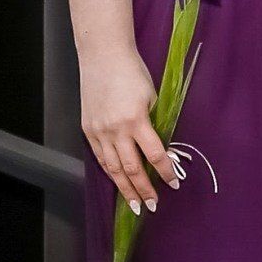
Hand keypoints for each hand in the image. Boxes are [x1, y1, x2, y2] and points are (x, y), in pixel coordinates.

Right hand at [79, 46, 178, 212]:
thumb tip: (160, 148)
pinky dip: (109, 172)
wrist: (103, 56)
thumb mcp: (152, 97)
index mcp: (136, 120)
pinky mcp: (88, 129)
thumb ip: (154, 123)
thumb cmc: (132, 72)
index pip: (154, 155)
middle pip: (130, 168)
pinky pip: (99, 157)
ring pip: (112, 168)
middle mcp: (115, 129)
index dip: (165, 171)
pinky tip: (116, 182)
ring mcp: (99, 131)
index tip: (173, 183)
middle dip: (143, 189)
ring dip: (124, 188)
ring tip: (135, 204)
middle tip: (153, 204)